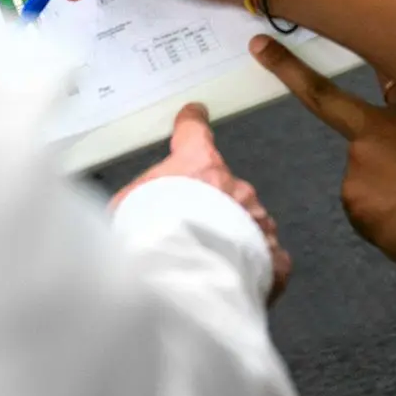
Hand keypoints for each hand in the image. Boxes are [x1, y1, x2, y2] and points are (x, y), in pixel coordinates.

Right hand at [112, 103, 291, 302]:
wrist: (183, 280)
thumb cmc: (152, 239)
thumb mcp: (123, 210)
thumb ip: (132, 203)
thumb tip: (124, 213)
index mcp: (199, 166)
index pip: (194, 134)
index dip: (192, 123)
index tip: (194, 115)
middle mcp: (235, 188)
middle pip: (223, 188)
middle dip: (210, 206)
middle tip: (188, 232)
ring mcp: (258, 221)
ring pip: (248, 222)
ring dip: (232, 237)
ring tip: (207, 263)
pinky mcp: (272, 257)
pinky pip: (268, 257)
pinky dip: (256, 266)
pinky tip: (236, 279)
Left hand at [250, 37, 395, 264]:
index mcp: (386, 121)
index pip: (325, 91)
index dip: (289, 69)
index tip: (259, 49)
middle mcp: (362, 148)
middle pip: (365, 146)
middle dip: (390, 160)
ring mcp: (353, 180)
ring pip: (367, 179)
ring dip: (389, 187)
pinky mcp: (353, 210)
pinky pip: (366, 206)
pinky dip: (385, 211)